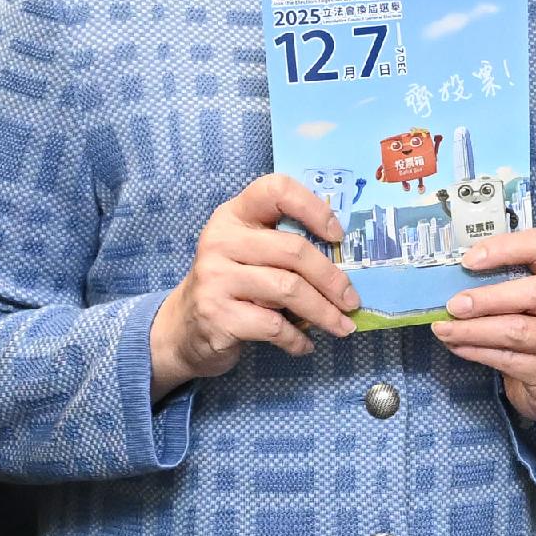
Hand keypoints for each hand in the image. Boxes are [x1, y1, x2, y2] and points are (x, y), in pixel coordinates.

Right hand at [149, 175, 357, 394]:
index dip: (313, 208)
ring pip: (288, 290)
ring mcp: (215, 277)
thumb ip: (282, 247)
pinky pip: (274, 326)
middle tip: (352, 300)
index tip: (337, 236)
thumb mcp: (248, 254)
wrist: (183, 328)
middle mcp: (221, 240)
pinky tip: (305, 344)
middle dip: (332, 279)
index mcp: (233, 215)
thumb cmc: (230, 286)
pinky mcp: (217, 315)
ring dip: (324, 313)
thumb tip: (345, 266)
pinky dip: (297, 339)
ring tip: (342, 326)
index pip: (276, 190)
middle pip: (293, 250)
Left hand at [435, 226, 535, 423]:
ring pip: (519, 331)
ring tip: (444, 329)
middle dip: (488, 298)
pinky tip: (457, 346)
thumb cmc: (534, 325)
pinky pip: (510, 360)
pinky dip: (477, 352)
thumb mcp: (526, 298)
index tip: (468, 261)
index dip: (505, 249)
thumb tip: (450, 276)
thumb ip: (500, 281)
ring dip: (474, 330)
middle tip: (453, 305)